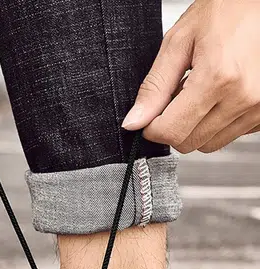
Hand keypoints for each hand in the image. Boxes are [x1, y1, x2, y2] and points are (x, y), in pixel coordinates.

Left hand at [123, 0, 259, 152]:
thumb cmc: (229, 9)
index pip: (171, 132)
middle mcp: (244, 96)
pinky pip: (231, 135)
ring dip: (196, 125)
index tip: (151, 116)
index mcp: (218, 78)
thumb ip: (155, 86)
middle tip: (177, 97)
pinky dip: (218, 122)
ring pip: (210, 144)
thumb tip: (134, 121)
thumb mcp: (179, 41)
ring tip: (201, 91)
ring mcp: (259, 107)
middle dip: (174, 127)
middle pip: (189, 142)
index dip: (153, 128)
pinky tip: (220, 95)